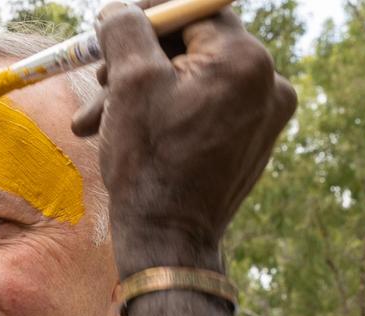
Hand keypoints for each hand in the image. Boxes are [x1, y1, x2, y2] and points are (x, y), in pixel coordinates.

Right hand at [72, 1, 295, 274]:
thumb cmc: (148, 164)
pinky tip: (127, 135)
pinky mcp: (254, 141)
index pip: (195, 8)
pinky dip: (168, 115)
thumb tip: (121, 8)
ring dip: (143, 93)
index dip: (149, 12)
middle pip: (193, 45)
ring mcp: (266, 116)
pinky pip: (206, 109)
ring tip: (94, 121)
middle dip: (138, 61)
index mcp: (245, 60)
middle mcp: (269, 83)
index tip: (113, 23)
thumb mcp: (129, 84)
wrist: (169, 242)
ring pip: (193, 81)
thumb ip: (126, 28)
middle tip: (97, 77)